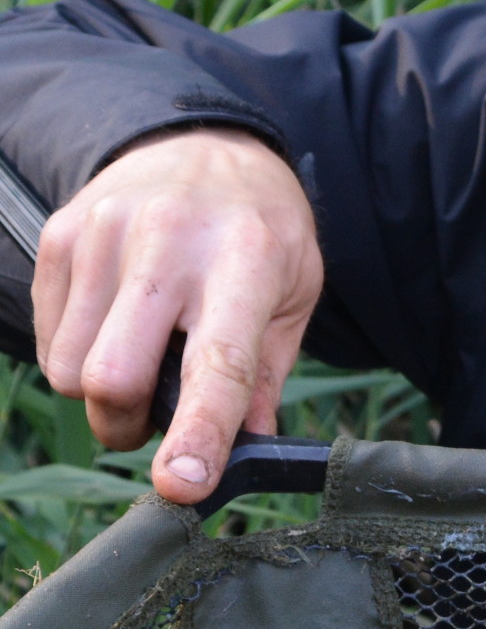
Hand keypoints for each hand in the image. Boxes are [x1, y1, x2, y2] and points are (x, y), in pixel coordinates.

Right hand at [32, 128, 322, 503]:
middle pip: (113, 377)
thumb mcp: (293, 297)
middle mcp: (168, 242)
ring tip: (141, 359)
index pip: (217, 364)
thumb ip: (266, 380)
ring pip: (71, 370)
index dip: (197, 434)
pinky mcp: (60, 235)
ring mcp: (104, 234)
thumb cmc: (259, 234)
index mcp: (245, 262)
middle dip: (126, 427)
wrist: (205, 144)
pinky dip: (78, 356)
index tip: (181, 484)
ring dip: (101, 395)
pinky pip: (49, 339)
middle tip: (154, 422)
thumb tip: (241, 457)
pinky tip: (117, 324)